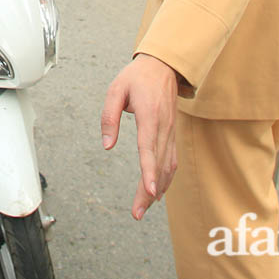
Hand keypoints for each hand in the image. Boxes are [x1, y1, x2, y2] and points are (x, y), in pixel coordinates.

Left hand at [100, 53, 180, 219]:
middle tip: (137, 213)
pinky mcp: (171, 134)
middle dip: (148, 192)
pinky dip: (165, 178)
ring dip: (157, 189)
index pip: (149, 148)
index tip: (148, 191)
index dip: (148, 171)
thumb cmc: (137, 77)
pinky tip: (157, 192)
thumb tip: (107, 145)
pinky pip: (171, 160)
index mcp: (149, 115)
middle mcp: (163, 126)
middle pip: (158, 164)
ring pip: (167, 166)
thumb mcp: (115, 90)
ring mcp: (170, 131)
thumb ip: (109, 117)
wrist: (164, 66)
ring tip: (143, 208)